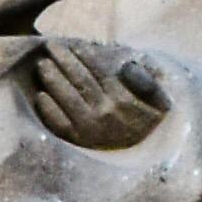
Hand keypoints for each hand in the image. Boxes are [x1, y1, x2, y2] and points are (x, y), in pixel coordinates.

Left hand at [22, 39, 167, 150]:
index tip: (74, 45)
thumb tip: (126, 66)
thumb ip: (147, 83)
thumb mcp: (160, 102)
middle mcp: (105, 113)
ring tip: (43, 65)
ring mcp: (89, 128)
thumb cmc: (150, 122)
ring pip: (66, 98)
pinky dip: (48, 109)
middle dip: (64, 61)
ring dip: (52, 79)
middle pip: (80, 81)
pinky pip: (58, 124)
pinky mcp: (78, 142)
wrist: (146, 157)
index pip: (99, 72)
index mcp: (124, 100)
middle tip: (52, 47)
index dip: (85, 56)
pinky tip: (40, 96)